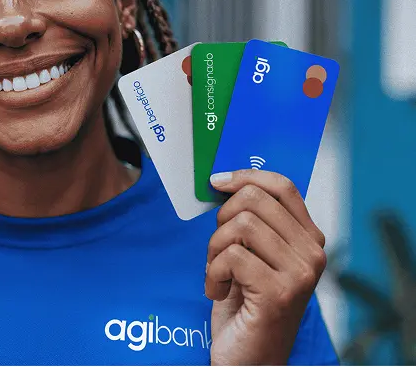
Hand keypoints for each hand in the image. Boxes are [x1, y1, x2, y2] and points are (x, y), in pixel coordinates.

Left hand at [205, 169, 326, 364]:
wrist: (249, 359)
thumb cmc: (246, 306)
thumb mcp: (251, 255)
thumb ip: (250, 222)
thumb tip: (224, 181)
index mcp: (308, 239)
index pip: (282, 186)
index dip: (245, 176)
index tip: (216, 182)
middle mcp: (312, 254)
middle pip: (254, 200)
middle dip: (221, 221)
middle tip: (217, 251)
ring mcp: (300, 274)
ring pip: (240, 225)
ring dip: (214, 250)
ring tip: (217, 275)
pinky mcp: (280, 292)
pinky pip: (231, 256)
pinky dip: (212, 273)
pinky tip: (216, 292)